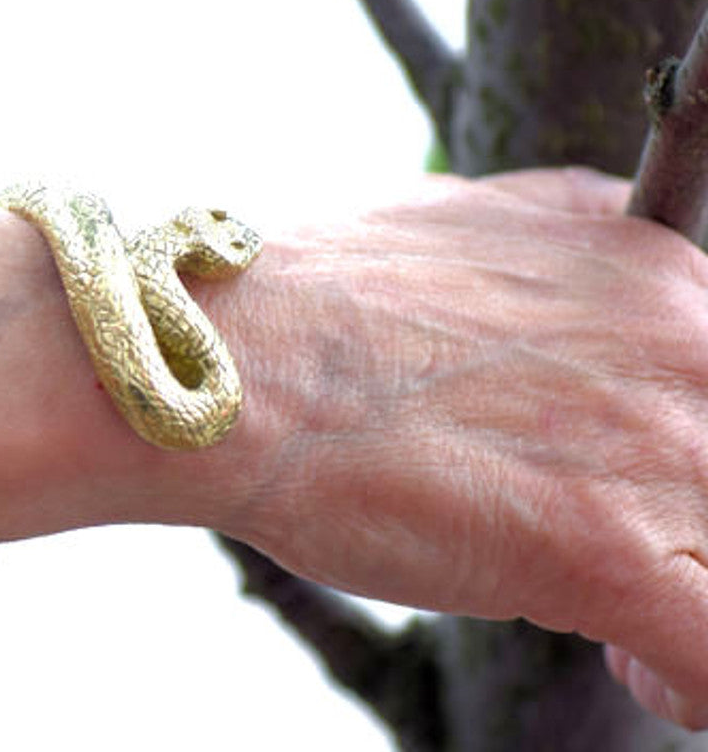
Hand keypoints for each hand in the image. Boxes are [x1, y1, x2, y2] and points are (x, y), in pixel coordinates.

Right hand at [216, 169, 707, 726]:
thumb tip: (598, 232)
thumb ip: (558, 226)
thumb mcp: (461, 217)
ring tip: (613, 613)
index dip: (680, 440)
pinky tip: (641, 672)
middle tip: (596, 537)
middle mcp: (684, 349)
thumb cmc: (315, 304)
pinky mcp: (611, 553)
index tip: (631, 476)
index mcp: (652, 275)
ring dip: (682, 586)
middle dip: (677, 516)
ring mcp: (657, 449)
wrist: (234, 374)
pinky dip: (689, 678)